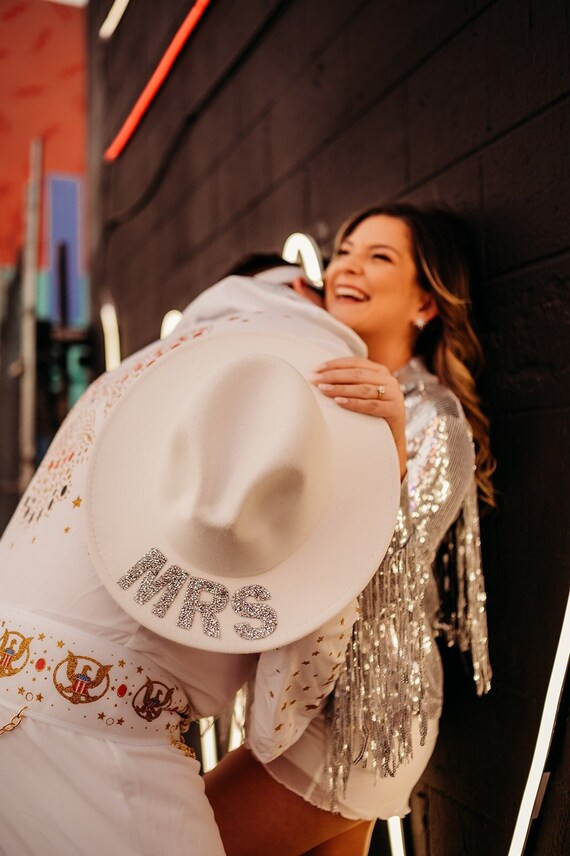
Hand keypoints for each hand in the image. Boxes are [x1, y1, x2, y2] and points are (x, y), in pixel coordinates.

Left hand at [312, 357, 406, 479]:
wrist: (391, 438)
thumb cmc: (371, 414)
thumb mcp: (363, 393)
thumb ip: (350, 383)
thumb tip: (320, 377)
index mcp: (380, 371)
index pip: (355, 362)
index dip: (335, 364)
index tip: (316, 369)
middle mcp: (389, 380)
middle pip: (357, 374)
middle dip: (334, 376)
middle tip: (316, 380)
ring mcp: (394, 394)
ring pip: (364, 389)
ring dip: (341, 388)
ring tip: (324, 390)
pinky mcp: (395, 410)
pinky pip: (371, 405)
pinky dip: (354, 403)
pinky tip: (339, 402)